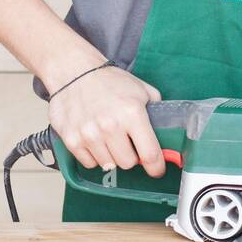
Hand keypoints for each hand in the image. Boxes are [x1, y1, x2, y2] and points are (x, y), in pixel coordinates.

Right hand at [45, 59, 165, 178]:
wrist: (75, 71)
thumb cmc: (109, 81)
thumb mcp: (141, 90)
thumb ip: (157, 111)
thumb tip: (169, 132)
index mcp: (132, 113)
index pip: (150, 154)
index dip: (156, 167)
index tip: (157, 169)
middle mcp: (111, 126)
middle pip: (128, 163)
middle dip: (131, 156)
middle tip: (127, 143)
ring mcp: (89, 134)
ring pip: (108, 165)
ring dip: (111, 155)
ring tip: (108, 137)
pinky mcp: (72, 140)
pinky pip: (89, 163)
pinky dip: (93, 155)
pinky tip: (94, 139)